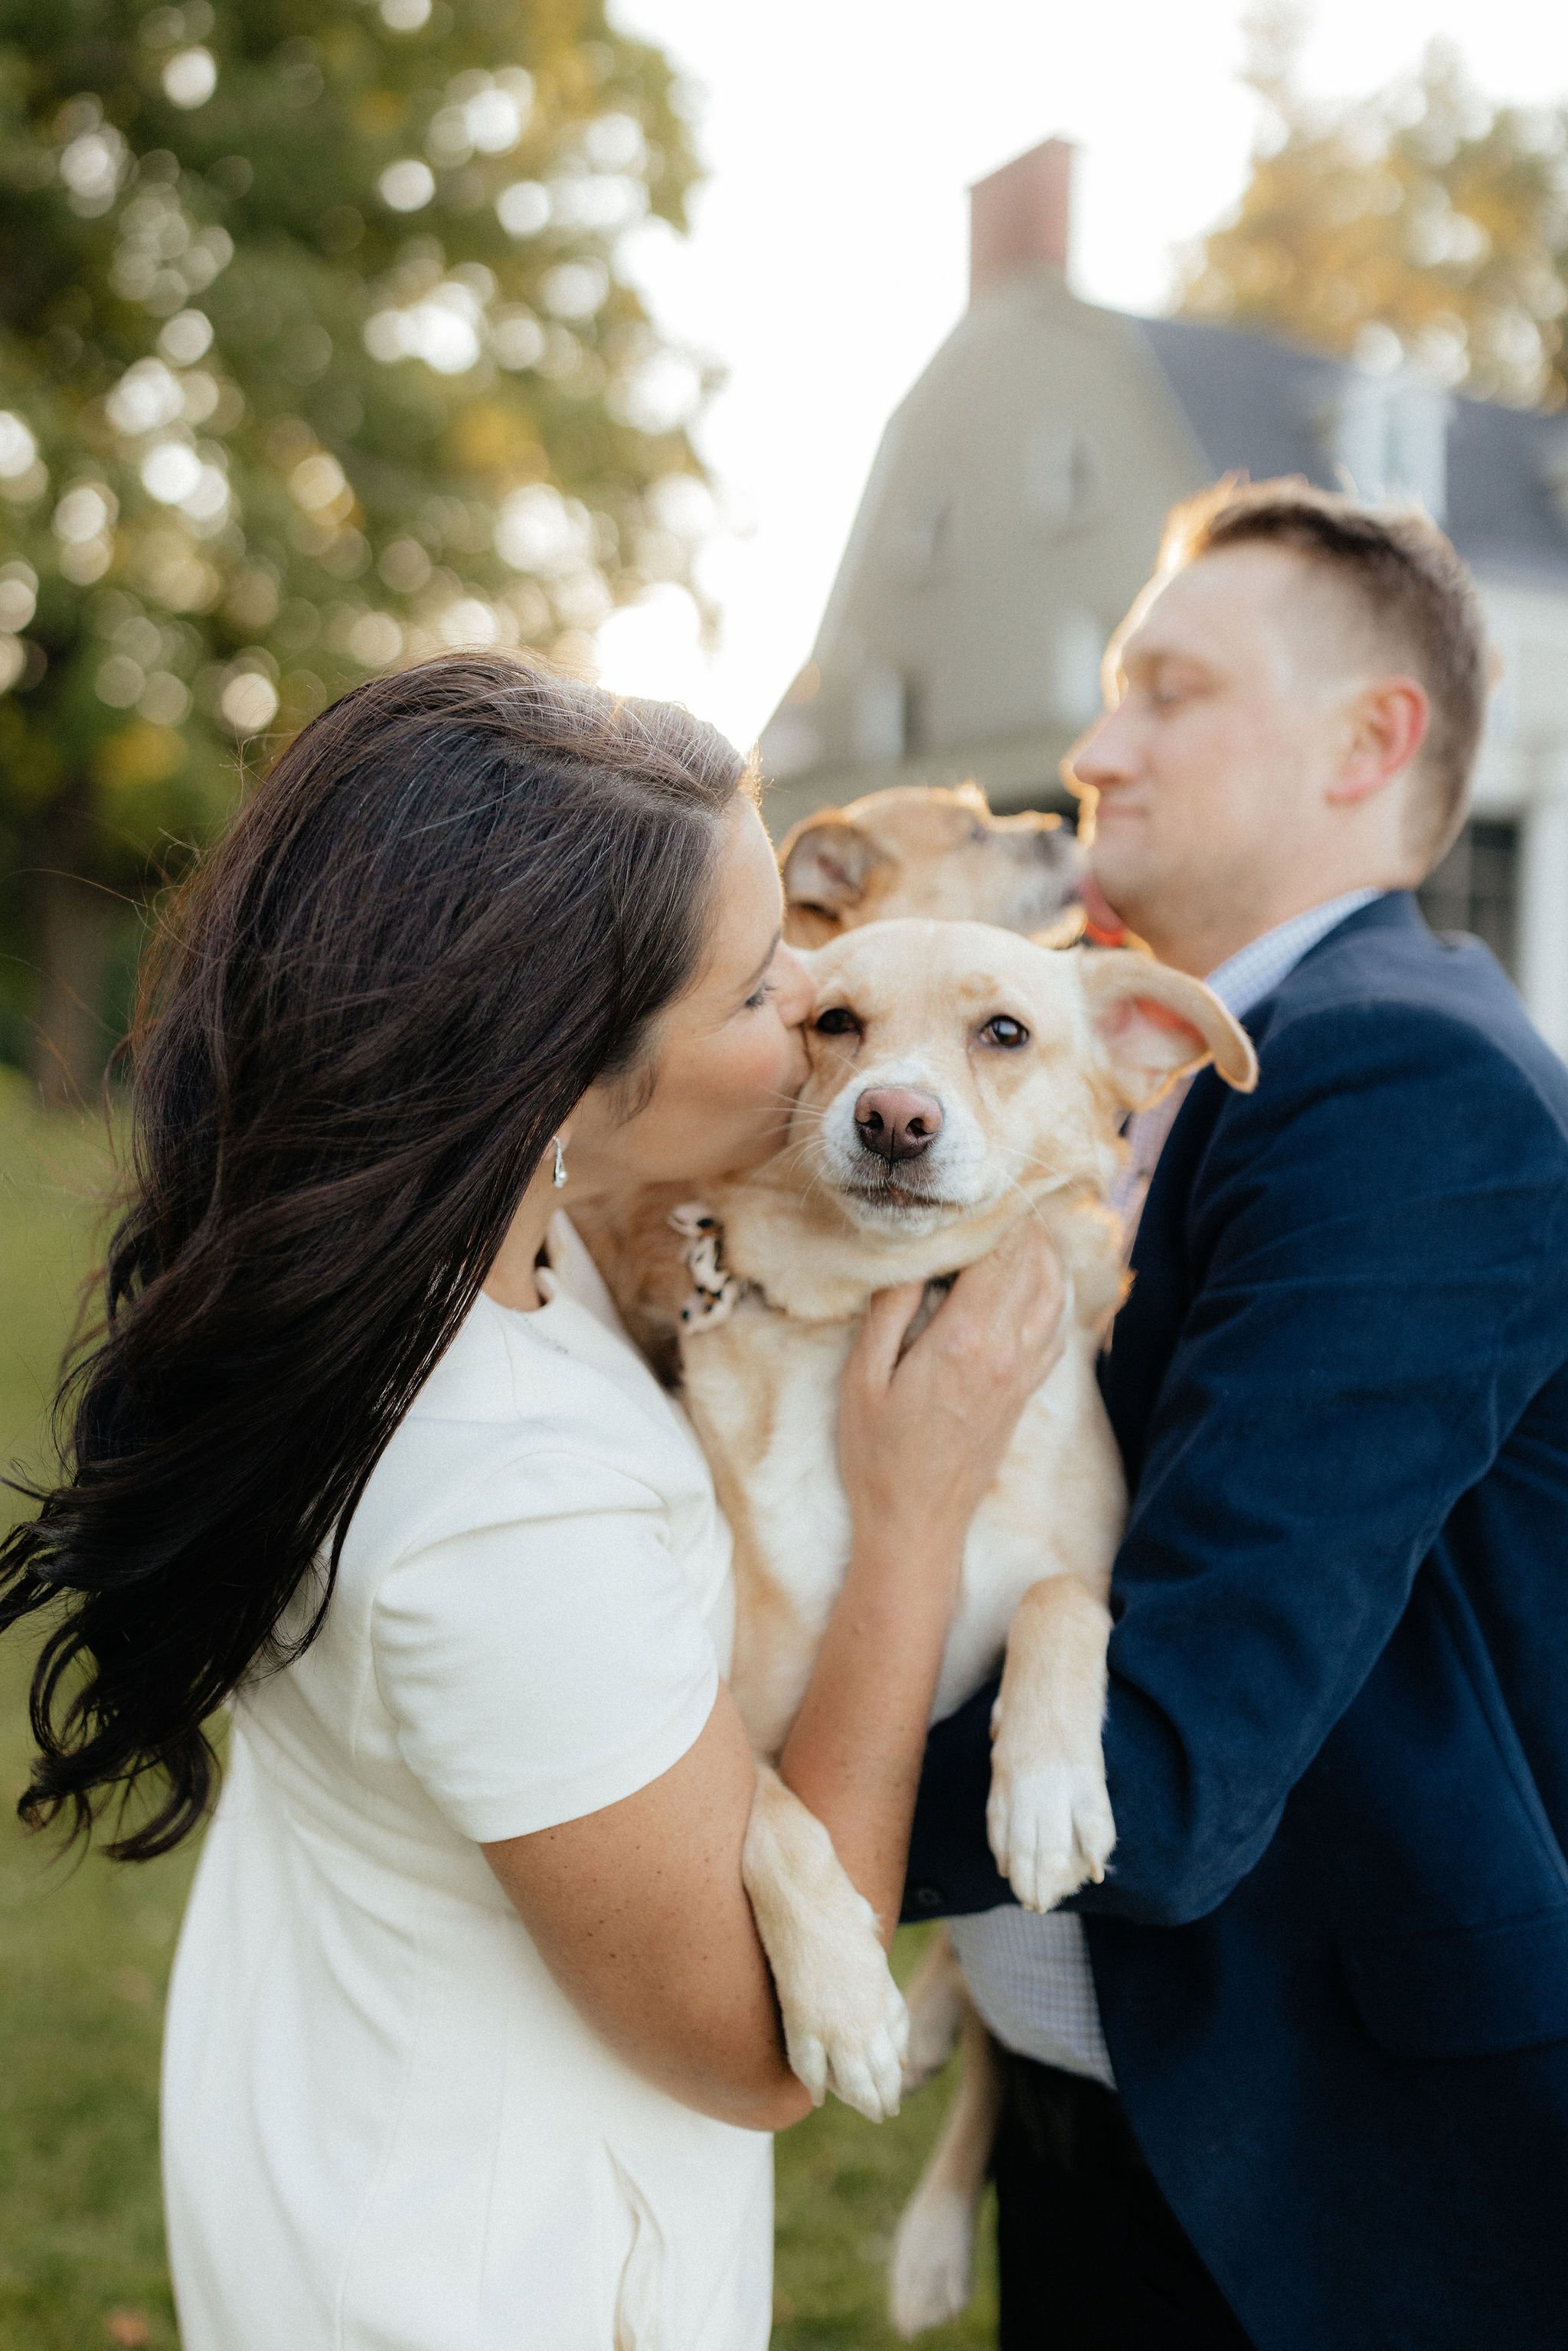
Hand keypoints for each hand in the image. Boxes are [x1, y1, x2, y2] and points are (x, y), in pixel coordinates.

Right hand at [838, 1221, 1066, 1570]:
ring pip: (1054, 1291)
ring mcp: (1022, 1373)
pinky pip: (1056, 1326)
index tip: (984, 1180)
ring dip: (1041, 1250)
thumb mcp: (863, 1378)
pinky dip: (1053, 1289)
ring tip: (1017, 1221)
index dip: (997, 1211)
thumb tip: (913, 1256)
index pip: (1000, 1253)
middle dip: (1021, 1221)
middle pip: (1033, 1263)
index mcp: (965, 1341)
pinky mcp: (1025, 1391)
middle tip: (999, 1189)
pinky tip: (1037, 1274)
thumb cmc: (877, 1454)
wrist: (916, 1524)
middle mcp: (1007, 1351)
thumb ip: (890, 1311)